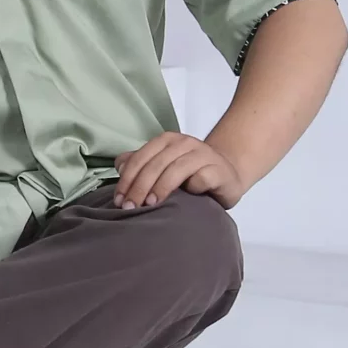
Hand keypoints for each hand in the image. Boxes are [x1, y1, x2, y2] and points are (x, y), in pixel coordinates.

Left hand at [113, 131, 246, 209]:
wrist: (227, 175)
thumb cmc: (190, 174)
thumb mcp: (163, 167)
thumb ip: (141, 164)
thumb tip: (120, 166)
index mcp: (166, 140)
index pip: (140, 158)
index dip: (127, 179)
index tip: (119, 200)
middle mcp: (184, 143)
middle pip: (155, 165)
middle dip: (139, 187)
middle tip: (130, 207)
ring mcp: (203, 155)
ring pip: (175, 169)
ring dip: (160, 188)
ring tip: (150, 205)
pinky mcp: (218, 170)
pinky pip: (201, 178)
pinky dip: (191, 188)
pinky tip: (186, 200)